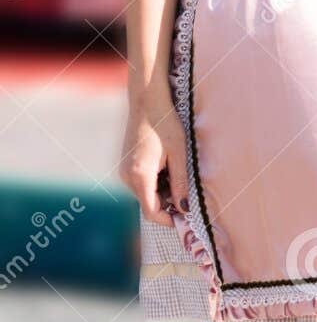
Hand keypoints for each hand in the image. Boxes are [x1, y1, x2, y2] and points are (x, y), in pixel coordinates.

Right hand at [119, 99, 188, 225]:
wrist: (146, 101)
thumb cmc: (164, 123)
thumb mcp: (179, 154)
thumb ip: (181, 183)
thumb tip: (185, 209)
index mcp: (140, 175)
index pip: (152, 212)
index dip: (169, 220)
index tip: (187, 219)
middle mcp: (127, 177)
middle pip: (149, 204)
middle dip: (169, 204)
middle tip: (187, 189)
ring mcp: (124, 171)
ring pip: (146, 195)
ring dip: (163, 192)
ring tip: (177, 169)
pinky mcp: (126, 166)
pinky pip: (142, 184)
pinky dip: (156, 182)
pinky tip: (167, 165)